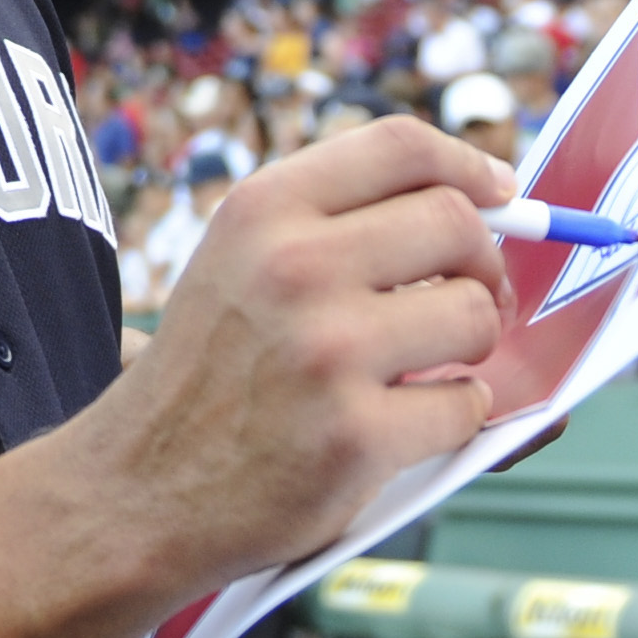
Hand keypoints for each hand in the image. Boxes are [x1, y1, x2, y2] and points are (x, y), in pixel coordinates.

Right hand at [83, 119, 511, 590]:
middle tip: (476, 296)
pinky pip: (465, 406)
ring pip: (475, 314)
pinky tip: (404, 425)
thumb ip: (337, 221)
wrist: (135, 491)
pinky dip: (454, 418)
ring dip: (472, 346)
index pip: (402, 146)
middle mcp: (293, 266)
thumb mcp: (242, 259)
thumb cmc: (212, 371)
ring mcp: (326, 351)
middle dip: (485, 263)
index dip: (469, 165)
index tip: (502, 193)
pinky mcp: (355, 436)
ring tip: (430, 367)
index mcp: (265, 209)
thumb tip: (487, 201)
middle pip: (457, 222)